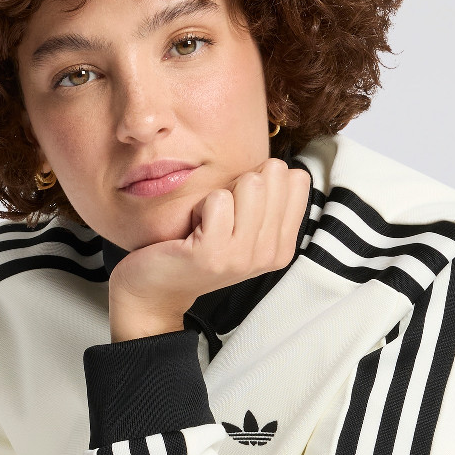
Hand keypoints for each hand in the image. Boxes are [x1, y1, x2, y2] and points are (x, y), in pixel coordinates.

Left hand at [108, 157, 310, 341]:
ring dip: (220, 194)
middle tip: (220, 216)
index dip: (263, 180)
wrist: (158, 289)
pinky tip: (193, 230)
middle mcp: (268, 253)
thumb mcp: (243, 228)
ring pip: (250, 183)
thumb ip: (268, 202)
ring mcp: (242, 256)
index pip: (297, 179)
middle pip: (274, 174)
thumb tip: (283, 165)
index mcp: (282, 246)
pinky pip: (217, 198)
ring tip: (207, 223)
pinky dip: (199, 206)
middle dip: (241, 184)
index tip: (241, 208)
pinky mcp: (213, 253)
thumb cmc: (198, 248)